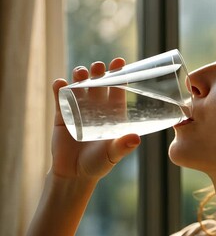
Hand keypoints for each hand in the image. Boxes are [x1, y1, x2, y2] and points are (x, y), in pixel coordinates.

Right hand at [51, 58, 140, 180]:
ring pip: (79, 86)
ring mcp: (79, 109)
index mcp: (113, 114)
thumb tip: (136, 139)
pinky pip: (60, 98)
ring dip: (80, 77)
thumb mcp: (112, 155)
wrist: (74, 174)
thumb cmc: (98, 164)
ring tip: (81, 73)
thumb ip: (122, 146)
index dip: (119, 75)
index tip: (119, 61)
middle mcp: (97, 108)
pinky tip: (60, 83)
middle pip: (98, 84)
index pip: (118, 90)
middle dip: (99, 73)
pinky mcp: (63, 115)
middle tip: (98, 67)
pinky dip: (59, 89)